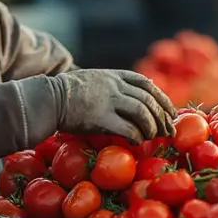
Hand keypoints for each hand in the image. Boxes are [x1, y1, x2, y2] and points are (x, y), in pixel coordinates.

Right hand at [54, 69, 176, 143]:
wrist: (48, 99)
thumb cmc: (66, 92)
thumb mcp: (93, 79)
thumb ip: (111, 85)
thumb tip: (130, 97)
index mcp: (114, 75)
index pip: (147, 84)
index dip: (161, 98)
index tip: (169, 111)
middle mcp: (115, 86)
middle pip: (149, 99)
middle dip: (162, 116)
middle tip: (169, 130)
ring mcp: (108, 101)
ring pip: (142, 113)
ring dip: (151, 127)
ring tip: (154, 137)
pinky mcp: (100, 118)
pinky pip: (127, 128)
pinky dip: (137, 136)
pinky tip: (139, 142)